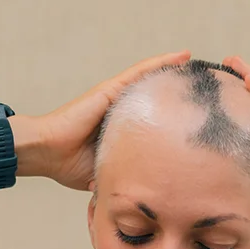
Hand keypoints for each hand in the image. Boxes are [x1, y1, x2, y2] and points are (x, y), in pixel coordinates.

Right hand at [28, 50, 191, 190]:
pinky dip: (160, 63)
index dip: (171, 113)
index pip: (152, 117)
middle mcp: (119, 108)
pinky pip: (139, 73)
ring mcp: (114, 97)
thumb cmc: (68, 165)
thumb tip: (147, 191)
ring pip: (149, 79)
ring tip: (195, 62)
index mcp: (120, 127)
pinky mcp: (110, 90)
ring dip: (173, 69)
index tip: (193, 113)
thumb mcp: (108, 170)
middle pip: (153, 95)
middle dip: (175, 90)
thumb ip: (127, 173)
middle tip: (203, 86)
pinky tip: (181, 57)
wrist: (46, 153)